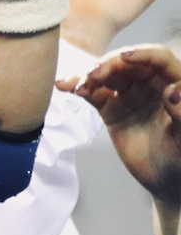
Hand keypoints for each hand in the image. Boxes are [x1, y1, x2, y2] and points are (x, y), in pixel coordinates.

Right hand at [61, 45, 180, 206]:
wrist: (165, 180)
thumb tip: (173, 90)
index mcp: (174, 84)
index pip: (159, 59)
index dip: (143, 54)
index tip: (126, 56)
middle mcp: (151, 85)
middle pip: (128, 63)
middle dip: (109, 64)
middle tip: (94, 75)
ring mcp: (129, 95)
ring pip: (108, 75)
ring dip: (91, 75)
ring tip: (80, 86)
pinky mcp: (111, 108)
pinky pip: (93, 92)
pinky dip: (78, 86)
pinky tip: (64, 85)